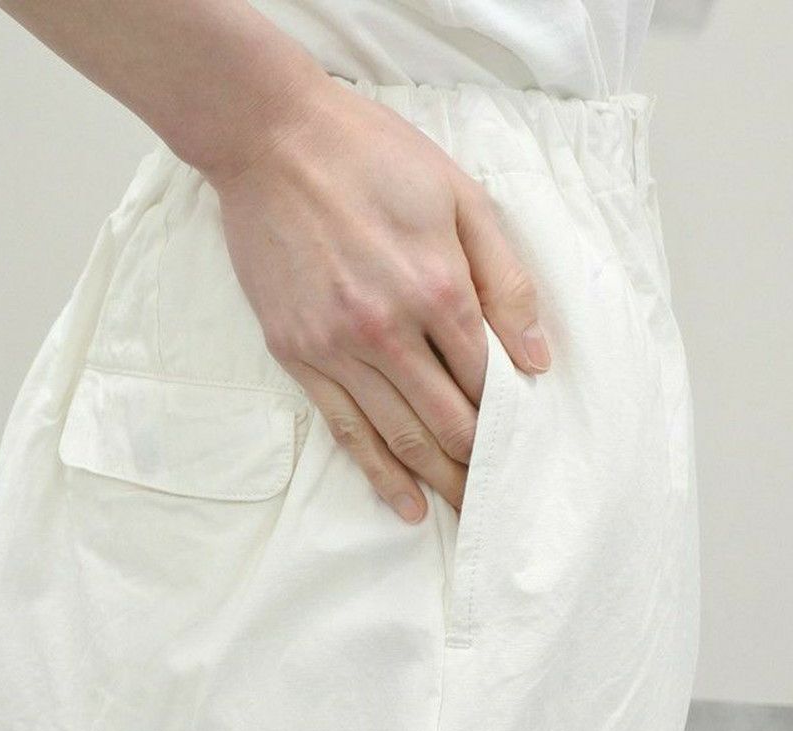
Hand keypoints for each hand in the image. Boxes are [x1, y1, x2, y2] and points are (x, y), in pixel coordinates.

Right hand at [209, 75, 550, 522]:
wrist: (271, 140)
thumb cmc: (372, 158)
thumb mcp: (461, 197)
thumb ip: (506, 279)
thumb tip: (535, 360)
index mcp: (437, 287)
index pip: (489, 377)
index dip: (511, 414)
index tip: (525, 441)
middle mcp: (389, 330)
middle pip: (451, 421)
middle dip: (483, 462)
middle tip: (506, 493)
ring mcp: (337, 349)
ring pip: (402, 437)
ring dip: (442, 481)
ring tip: (469, 513)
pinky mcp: (297, 357)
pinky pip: (347, 431)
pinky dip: (380, 475)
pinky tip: (407, 505)